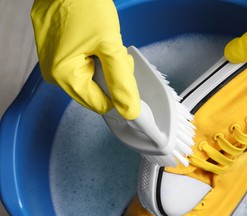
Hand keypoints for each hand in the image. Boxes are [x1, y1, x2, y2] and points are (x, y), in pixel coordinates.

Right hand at [31, 0, 139, 119]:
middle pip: (95, 91)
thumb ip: (121, 81)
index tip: (127, 75)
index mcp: (63, 76)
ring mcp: (53, 63)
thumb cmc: (84, 5)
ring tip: (103, 42)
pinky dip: (96, 57)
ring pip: (91, 77)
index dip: (119, 94)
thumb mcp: (110, 46)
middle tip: (114, 52)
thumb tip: (129, 110)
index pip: (100, 104)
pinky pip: (83, 65)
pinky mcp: (56, 52)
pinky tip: (95, 41)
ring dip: (105, 64)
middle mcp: (54, 74)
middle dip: (111, 75)